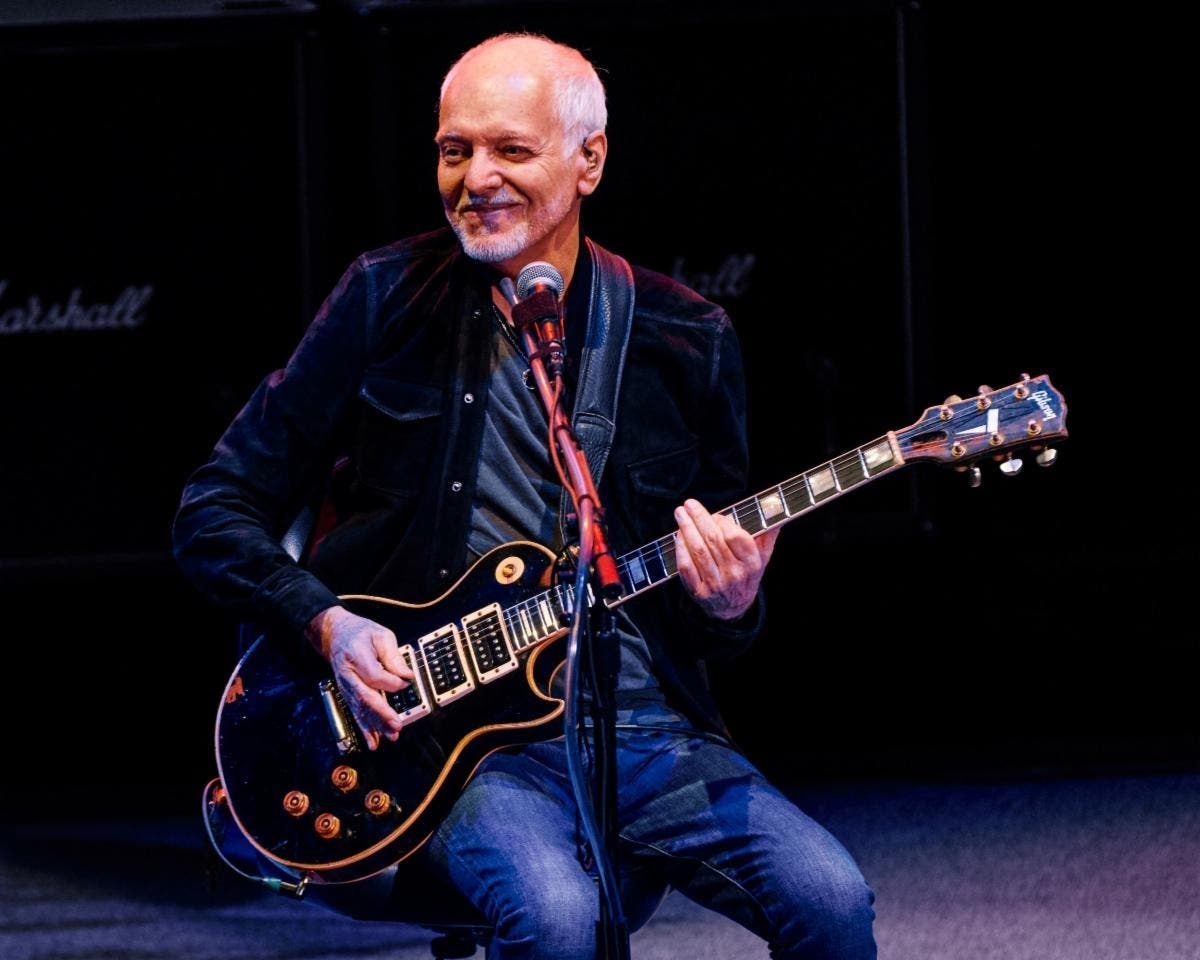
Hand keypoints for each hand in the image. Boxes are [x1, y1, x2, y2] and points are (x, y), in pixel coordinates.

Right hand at [306, 605, 413, 749]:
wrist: (335, 634)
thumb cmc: (361, 632)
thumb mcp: (381, 635)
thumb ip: (393, 656)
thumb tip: (407, 675)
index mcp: (356, 655)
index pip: (374, 675)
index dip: (392, 682)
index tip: (406, 682)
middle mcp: (348, 674)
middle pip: (365, 696)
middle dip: (382, 713)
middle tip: (397, 726)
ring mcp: (345, 685)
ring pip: (360, 708)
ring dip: (375, 724)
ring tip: (391, 735)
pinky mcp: (346, 693)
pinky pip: (355, 712)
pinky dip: (364, 728)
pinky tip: (373, 741)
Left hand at [673, 498, 779, 620]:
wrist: (734, 607)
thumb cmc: (747, 575)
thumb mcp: (763, 556)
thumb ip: (767, 531)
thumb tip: (774, 505)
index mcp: (752, 562)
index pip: (735, 536)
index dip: (722, 522)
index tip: (715, 515)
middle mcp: (734, 573)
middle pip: (713, 540)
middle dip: (699, 518)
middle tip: (689, 504)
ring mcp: (716, 584)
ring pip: (698, 551)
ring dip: (686, 529)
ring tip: (681, 514)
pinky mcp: (699, 592)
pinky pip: (686, 567)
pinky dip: (680, 549)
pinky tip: (678, 536)